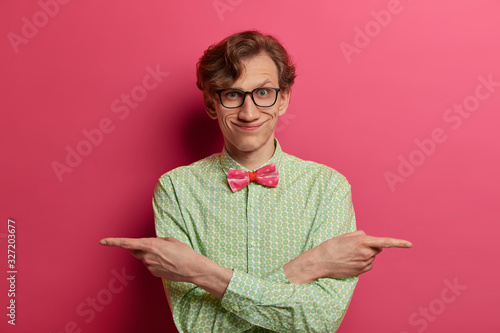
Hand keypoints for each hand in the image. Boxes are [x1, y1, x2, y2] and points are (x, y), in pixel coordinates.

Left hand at [99, 237, 231, 298]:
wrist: (192, 268)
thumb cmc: (184, 252)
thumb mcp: (170, 240)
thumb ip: (157, 241)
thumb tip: (150, 244)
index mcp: (150, 245)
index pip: (127, 243)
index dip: (113, 242)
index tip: (102, 241)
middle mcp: (147, 256)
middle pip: (135, 251)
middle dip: (139, 247)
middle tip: (155, 246)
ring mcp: (150, 266)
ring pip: (145, 258)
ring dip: (152, 255)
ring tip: (168, 256)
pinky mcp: (154, 274)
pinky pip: (151, 265)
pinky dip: (157, 263)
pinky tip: (168, 263)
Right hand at [314, 230, 411, 278]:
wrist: (320, 262)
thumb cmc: (331, 246)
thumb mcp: (345, 235)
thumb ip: (360, 235)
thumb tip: (369, 240)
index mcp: (362, 241)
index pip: (385, 242)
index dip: (399, 243)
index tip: (410, 244)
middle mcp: (365, 253)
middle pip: (377, 249)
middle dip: (371, 246)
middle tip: (354, 246)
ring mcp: (364, 263)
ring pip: (372, 257)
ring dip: (365, 255)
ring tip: (349, 255)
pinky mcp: (361, 271)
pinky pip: (368, 265)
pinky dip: (362, 262)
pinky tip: (350, 262)